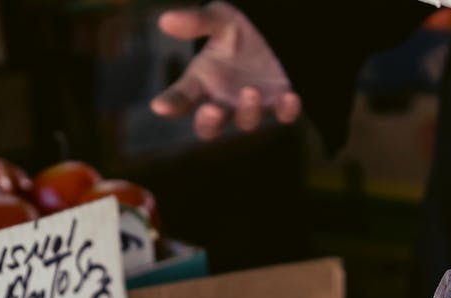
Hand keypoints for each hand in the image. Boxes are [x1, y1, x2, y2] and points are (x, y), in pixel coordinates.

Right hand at [151, 2, 301, 139]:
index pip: (181, 97)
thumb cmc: (238, 28)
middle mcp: (224, 100)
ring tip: (250, 91)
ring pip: (246, 122)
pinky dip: (288, 110)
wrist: (275, 30)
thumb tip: (166, 19)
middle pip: (209, 126)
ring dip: (248, 112)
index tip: (161, 107)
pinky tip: (290, 97)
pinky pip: (284, 116)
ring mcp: (252, 106)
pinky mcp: (281, 104)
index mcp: (203, 81)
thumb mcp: (219, 19)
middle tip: (211, 112)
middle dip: (208, 123)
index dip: (171, 104)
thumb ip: (196, 22)